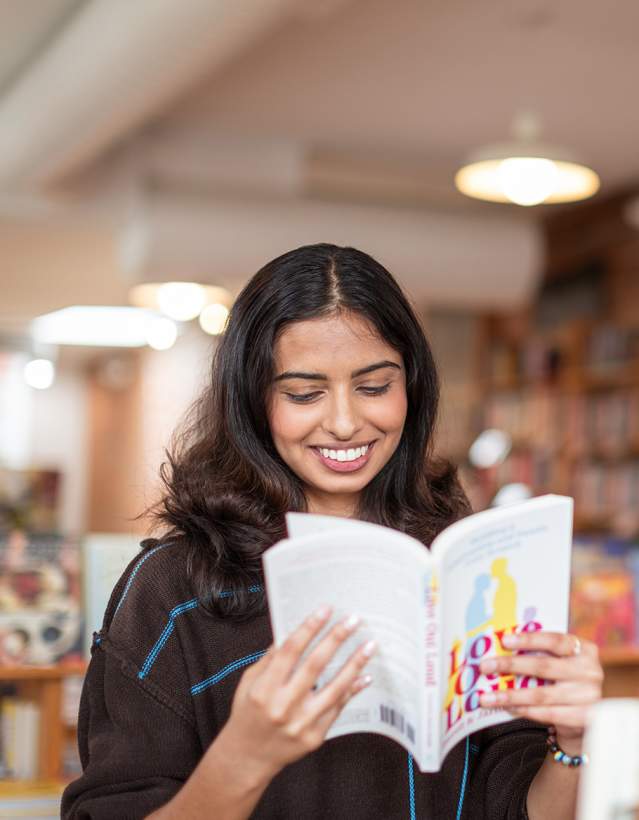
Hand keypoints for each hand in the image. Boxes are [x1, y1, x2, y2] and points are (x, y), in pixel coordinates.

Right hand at [218, 606, 376, 782]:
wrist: (247, 757)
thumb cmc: (247, 715)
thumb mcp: (249, 682)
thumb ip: (270, 658)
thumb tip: (292, 631)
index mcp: (264, 689)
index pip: (290, 651)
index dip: (309, 628)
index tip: (325, 610)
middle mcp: (283, 706)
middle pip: (315, 666)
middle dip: (335, 639)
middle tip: (352, 621)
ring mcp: (301, 724)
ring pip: (333, 688)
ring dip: (354, 664)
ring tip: (369, 646)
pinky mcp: (314, 737)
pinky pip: (337, 708)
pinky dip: (352, 690)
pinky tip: (363, 676)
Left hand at [478, 631, 602, 751]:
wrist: (587, 715)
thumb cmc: (565, 680)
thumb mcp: (560, 661)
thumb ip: (540, 652)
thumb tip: (501, 646)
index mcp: (584, 649)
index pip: (554, 640)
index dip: (528, 639)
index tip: (504, 640)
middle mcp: (590, 671)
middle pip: (544, 667)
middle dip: (510, 665)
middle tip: (485, 667)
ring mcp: (589, 696)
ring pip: (541, 695)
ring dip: (510, 695)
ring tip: (487, 697)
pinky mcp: (584, 718)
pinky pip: (547, 714)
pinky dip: (525, 710)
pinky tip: (508, 707)